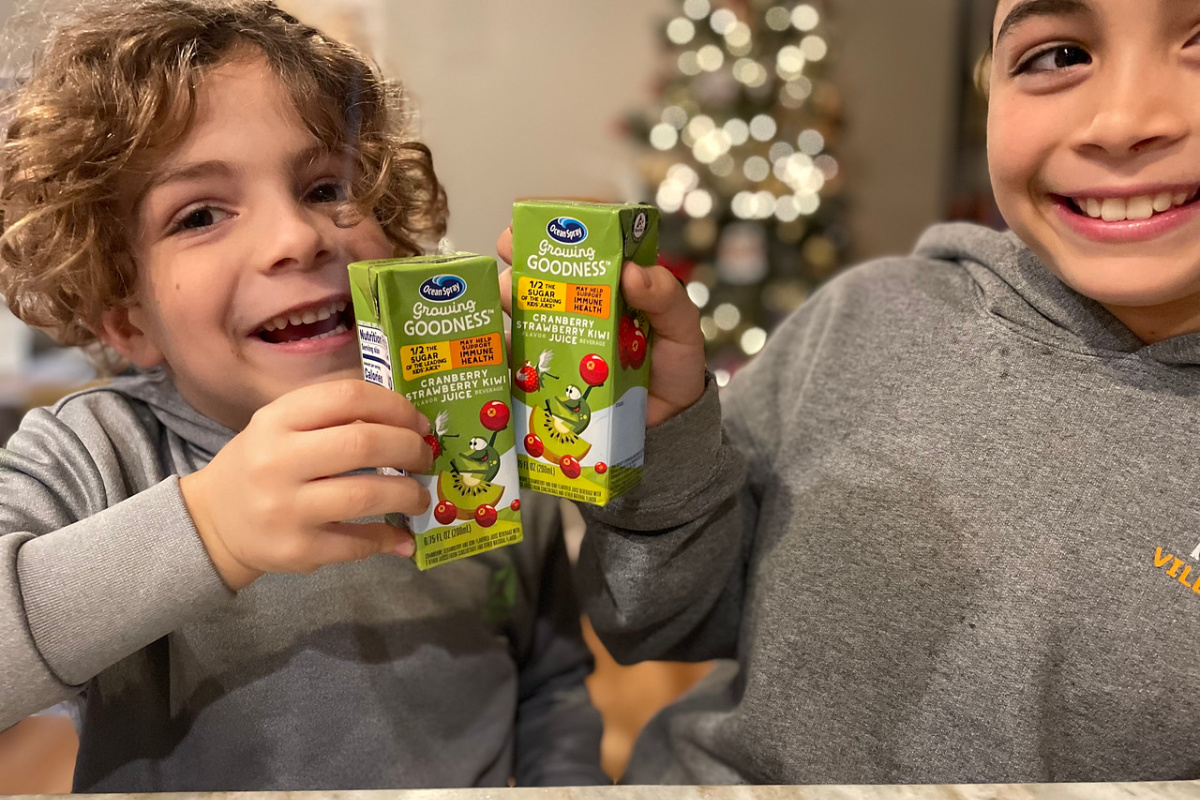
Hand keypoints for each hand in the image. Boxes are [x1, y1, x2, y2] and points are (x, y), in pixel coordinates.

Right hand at [179, 380, 433, 590]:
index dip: (395, 407)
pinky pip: (357, 543)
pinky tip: (402, 537)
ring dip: (408, 495)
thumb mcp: (282, 428)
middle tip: (425, 458)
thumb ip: (333, 419)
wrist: (213, 522)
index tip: (419, 423)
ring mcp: (286, 508)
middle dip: (410, 449)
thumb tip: (408, 428)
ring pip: (366, 495)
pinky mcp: (297, 550)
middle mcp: (278, 460)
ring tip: (419, 497)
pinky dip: (388, 539)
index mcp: (277, 420)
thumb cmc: (263, 464)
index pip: (348, 396)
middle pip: (363, 443)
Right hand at [497, 227, 705, 426]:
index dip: (558, 225)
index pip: (581, 243)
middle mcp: (577, 302)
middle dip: (520, 253)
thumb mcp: (681, 328)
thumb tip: (631, 273)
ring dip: (505, 296)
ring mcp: (557, 335)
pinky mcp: (542, 372)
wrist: (667, 424)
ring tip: (505, 296)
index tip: (542, 217)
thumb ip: (666, 299)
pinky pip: (512, 357)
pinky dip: (497, 348)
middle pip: (541, 269)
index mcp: (611, 282)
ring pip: (518, 307)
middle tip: (510, 249)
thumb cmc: (674, 367)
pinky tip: (489, 341)